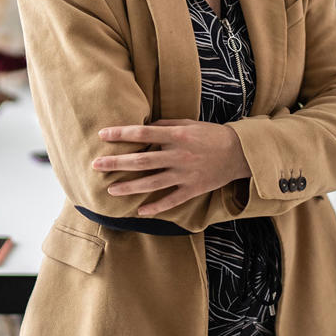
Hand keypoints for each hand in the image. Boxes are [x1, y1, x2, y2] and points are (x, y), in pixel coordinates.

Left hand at [92, 119, 250, 215]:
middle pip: (141, 160)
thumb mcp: (189, 124)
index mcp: (176, 136)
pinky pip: (171, 200)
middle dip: (116, 163)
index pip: (143, 133)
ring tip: (111, 189)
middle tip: (96, 164)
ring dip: (129, 187)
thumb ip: (166, 124)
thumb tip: (145, 127)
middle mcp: (178, 155)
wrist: (239, 152)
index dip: (121, 134)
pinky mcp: (193, 189)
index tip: (102, 135)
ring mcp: (185, 175)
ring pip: (151, 183)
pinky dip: (155, 207)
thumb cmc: (211, 134)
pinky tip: (140, 211)